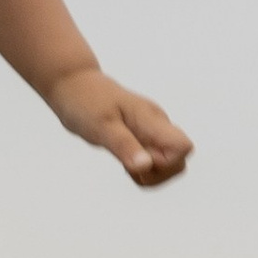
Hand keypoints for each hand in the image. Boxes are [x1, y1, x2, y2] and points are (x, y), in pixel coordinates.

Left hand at [47, 66, 193, 188]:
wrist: (73, 85)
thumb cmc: (85, 102)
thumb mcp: (100, 126)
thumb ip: (124, 145)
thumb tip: (145, 166)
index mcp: (151, 120)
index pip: (184, 147)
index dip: (166, 162)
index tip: (138, 156)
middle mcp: (157, 125)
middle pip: (180, 162)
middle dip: (157, 173)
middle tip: (127, 161)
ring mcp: (151, 131)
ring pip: (169, 165)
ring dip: (148, 173)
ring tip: (122, 157)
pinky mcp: (143, 137)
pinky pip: (153, 162)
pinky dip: (140, 168)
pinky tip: (123, 156)